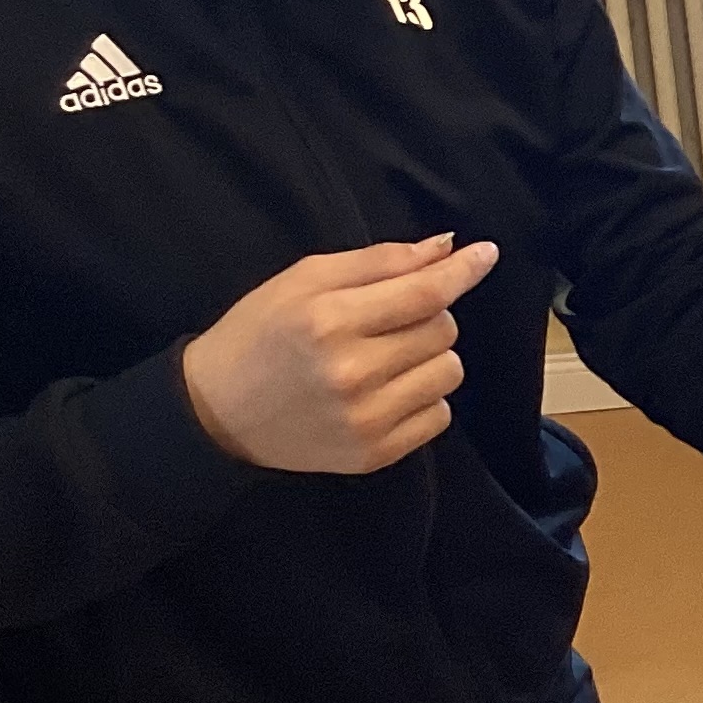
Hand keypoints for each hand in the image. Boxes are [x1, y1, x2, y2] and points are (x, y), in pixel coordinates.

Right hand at [180, 234, 497, 472]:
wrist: (215, 412)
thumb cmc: (259, 333)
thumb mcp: (303, 280)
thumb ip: (379, 262)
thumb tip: (446, 247)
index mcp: (329, 319)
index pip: (425, 293)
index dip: (463, 271)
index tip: (486, 253)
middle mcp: (351, 371)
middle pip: (443, 330)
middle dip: (426, 316)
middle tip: (384, 321)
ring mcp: (365, 419)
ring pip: (449, 373)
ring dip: (428, 359)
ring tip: (383, 358)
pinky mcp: (373, 454)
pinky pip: (440, 417)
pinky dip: (423, 399)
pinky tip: (384, 392)